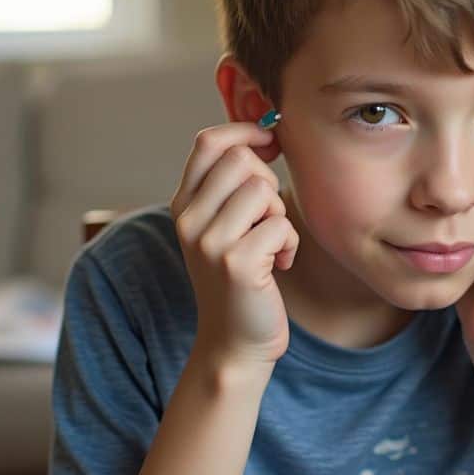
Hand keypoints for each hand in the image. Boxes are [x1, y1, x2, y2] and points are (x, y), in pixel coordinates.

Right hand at [170, 123, 298, 366]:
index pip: (208, 142)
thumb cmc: (239, 279)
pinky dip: (289, 244)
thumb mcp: (223, 226)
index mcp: (184, 205)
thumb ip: (230, 185)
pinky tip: (278, 265)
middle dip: (268, 181)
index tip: (270, 143)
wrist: (234, 342)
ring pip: (263, 190)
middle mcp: (189, 220)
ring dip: (280, 215)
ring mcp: (209, 242)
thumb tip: (267, 131)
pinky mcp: (237, 264)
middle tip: (267, 217)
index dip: (245, 131)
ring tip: (270, 243)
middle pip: (241, 160)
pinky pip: (282, 225)